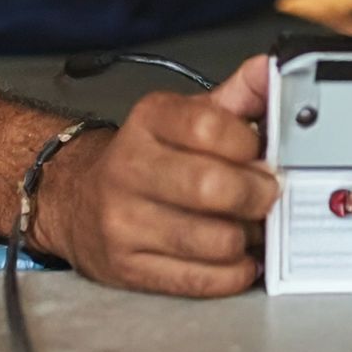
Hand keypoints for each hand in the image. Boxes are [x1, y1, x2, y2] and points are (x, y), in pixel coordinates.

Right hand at [37, 55, 278, 297]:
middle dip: (258, 195)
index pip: (208, 126)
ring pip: (214, 240)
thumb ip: (237, 96)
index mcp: (148, 120)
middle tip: (268, 194)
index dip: (248, 143)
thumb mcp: (185, 117)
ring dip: (247, 238)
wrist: (79, 202)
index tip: (260, 152)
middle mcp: (128, 167)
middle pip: (212, 187)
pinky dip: (233, 273)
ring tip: (248, 227)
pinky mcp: (128, 268)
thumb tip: (272, 70)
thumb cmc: (149, 158)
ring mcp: (123, 222)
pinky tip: (235, 258)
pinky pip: (200, 280)